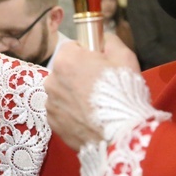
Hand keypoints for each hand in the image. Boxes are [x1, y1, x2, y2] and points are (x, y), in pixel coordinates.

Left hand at [44, 34, 139, 150]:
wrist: (121, 135)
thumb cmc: (123, 93)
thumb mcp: (125, 57)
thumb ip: (110, 41)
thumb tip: (102, 39)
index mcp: (66, 60)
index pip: (71, 47)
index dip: (87, 54)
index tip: (99, 64)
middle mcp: (51, 79)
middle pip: (65, 71)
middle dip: (79, 75)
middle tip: (101, 87)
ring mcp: (50, 103)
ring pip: (62, 92)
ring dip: (74, 95)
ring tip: (96, 106)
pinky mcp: (52, 123)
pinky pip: (61, 111)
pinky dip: (71, 114)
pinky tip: (89, 119)